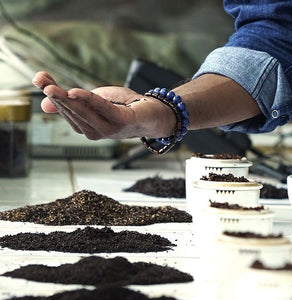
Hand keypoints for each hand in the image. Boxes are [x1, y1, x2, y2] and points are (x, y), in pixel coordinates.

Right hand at [32, 71, 174, 139]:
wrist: (157, 113)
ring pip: (85, 115)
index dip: (52, 96)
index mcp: (89, 127)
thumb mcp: (96, 101)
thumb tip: (44, 105)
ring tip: (53, 88)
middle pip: (73, 114)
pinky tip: (77, 92)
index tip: (38, 78)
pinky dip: (90, 102)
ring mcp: (111, 130)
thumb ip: (75, 102)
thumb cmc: (127, 107)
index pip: (66, 112)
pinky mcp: (125, 122)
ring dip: (68, 101)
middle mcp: (97, 132)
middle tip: (41, 82)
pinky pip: (105, 111)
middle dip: (56, 97)